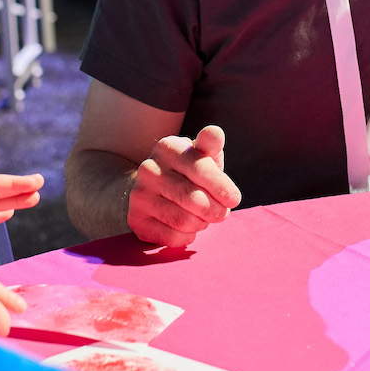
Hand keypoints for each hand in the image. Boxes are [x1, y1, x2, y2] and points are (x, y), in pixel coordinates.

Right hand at [127, 126, 241, 247]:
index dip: (222, 187)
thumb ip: (210, 144)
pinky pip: (171, 237)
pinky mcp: (135, 219)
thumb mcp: (201, 154)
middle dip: (216, 211)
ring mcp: (139, 194)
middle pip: (194, 199)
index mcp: (167, 147)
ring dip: (202, 224)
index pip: (201, 169)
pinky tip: (187, 228)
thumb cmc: (188, 171)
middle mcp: (149, 168)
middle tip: (221, 213)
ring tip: (203, 218)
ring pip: (183, 220)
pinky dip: (187, 237)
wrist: (153, 190)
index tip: (234, 199)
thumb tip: (214, 133)